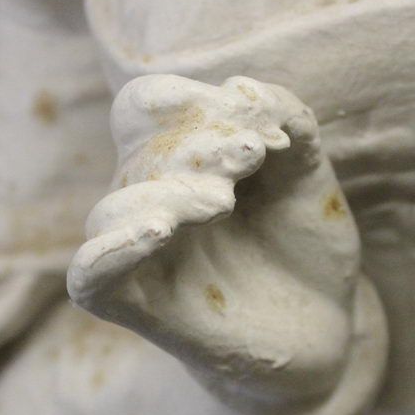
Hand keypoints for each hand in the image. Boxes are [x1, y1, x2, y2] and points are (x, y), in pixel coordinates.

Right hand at [68, 75, 366, 412]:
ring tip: (223, 201)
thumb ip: (287, 122)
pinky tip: (159, 231)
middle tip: (255, 156)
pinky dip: (113, 249)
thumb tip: (241, 86)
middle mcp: (148, 199)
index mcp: (176, 160)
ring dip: (169, 192)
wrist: (323, 327)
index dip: (196, 103)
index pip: (150, 106)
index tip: (268, 133)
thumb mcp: (307, 175)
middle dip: (200, 144)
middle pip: (140, 150)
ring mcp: (141, 254)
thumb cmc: (302, 245)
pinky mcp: (140, 306)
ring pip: (113, 208)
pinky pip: (91, 276)